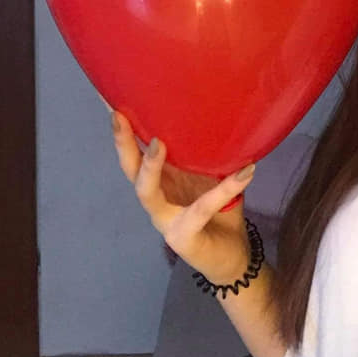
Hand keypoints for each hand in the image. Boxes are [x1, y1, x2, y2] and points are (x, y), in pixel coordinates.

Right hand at [111, 109, 256, 282]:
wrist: (231, 257)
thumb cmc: (218, 210)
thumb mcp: (209, 174)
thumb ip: (204, 151)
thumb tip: (214, 108)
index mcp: (161, 180)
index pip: (135, 153)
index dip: (122, 130)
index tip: (110, 99)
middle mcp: (156, 198)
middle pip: (130, 170)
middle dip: (122, 143)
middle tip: (119, 116)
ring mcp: (165, 220)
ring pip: (148, 193)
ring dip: (150, 167)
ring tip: (159, 143)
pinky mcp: (185, 237)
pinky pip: (203, 208)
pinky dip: (227, 187)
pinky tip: (246, 172)